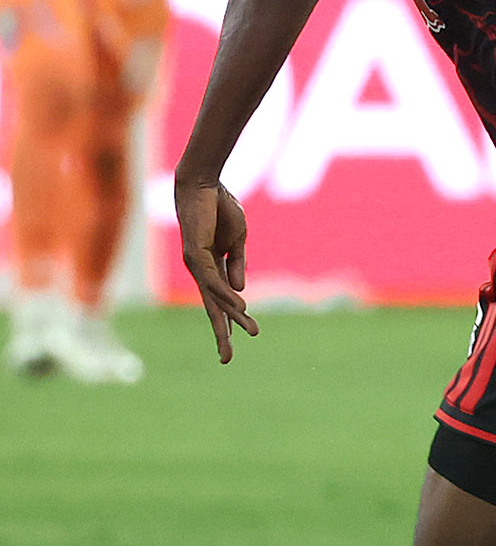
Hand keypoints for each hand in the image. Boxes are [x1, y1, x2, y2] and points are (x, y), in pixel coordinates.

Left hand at [175, 179, 257, 362]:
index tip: (239, 340)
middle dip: (221, 334)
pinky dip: (227, 294)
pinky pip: (214, 280)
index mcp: (212, 267)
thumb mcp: (237, 241)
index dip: (231, 320)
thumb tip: (240, 291)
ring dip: (233, 317)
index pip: (221, 300)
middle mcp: (201, 270)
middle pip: (212, 308)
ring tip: (250, 335)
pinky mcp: (196, 254)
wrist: (204, 184)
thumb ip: (237, 264)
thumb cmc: (220, 207)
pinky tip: (240, 306)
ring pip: (216, 298)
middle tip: (227, 360)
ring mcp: (197, 264)